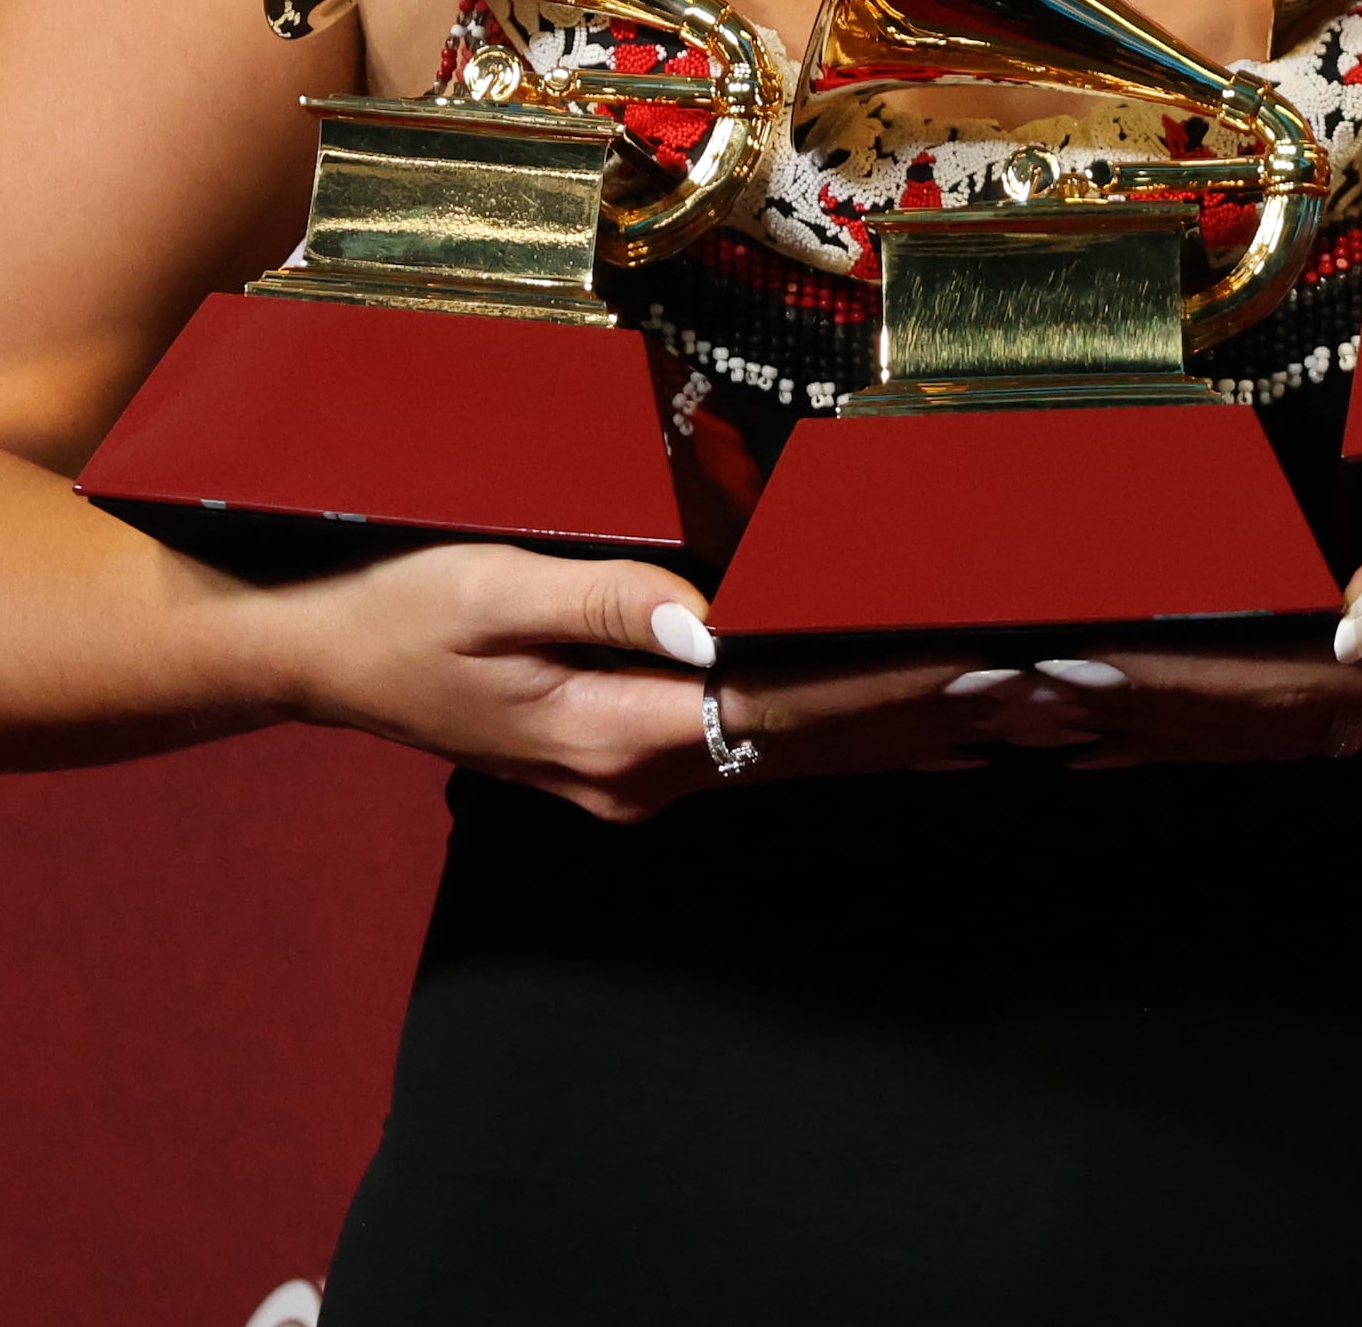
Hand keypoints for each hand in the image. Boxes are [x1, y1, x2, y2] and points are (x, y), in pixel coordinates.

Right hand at [259, 544, 997, 819]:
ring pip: (790, 752)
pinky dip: (836, 729)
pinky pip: (752, 743)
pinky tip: (899, 716)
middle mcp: (636, 775)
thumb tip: (709, 616)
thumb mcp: (492, 585)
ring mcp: (632, 777)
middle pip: (810, 747)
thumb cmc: (397, 609)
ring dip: (897, 730)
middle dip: (930, 719)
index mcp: (613, 733)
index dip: (892, 691)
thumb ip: (607, 598)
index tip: (985, 668)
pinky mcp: (625, 756)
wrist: (317, 657)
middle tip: (1045, 690)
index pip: (786, 710)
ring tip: (1008, 704)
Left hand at [1007, 440, 1361, 772]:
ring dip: (1152, 725)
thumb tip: (1346, 620)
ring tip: (1042, 720)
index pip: (1271, 688)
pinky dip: (1210, 720)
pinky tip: (1145, 724)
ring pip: (1262, 734)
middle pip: (1248, 727)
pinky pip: (1293, 721)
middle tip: (1006, 699)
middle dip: (1126, 712)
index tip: (1068, 666)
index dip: (1164, 678)